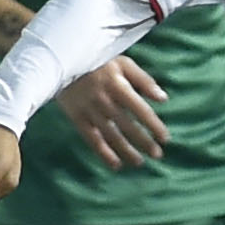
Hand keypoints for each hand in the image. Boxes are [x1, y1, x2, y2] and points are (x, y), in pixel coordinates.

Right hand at [56, 57, 170, 168]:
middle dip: (143, 141)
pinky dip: (103, 153)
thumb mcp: (123, 63)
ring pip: (110, 135)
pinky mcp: (76, 116)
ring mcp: (88, 109)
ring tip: (139, 162)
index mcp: (118, 85)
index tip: (165, 138)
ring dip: (126, 150)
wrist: (60, 59)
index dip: (153, 125)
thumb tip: (163, 99)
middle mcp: (103, 100)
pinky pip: (91, 138)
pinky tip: (115, 164)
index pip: (140, 110)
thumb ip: (144, 81)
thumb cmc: (99, 61)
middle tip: (157, 155)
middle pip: (126, 125)